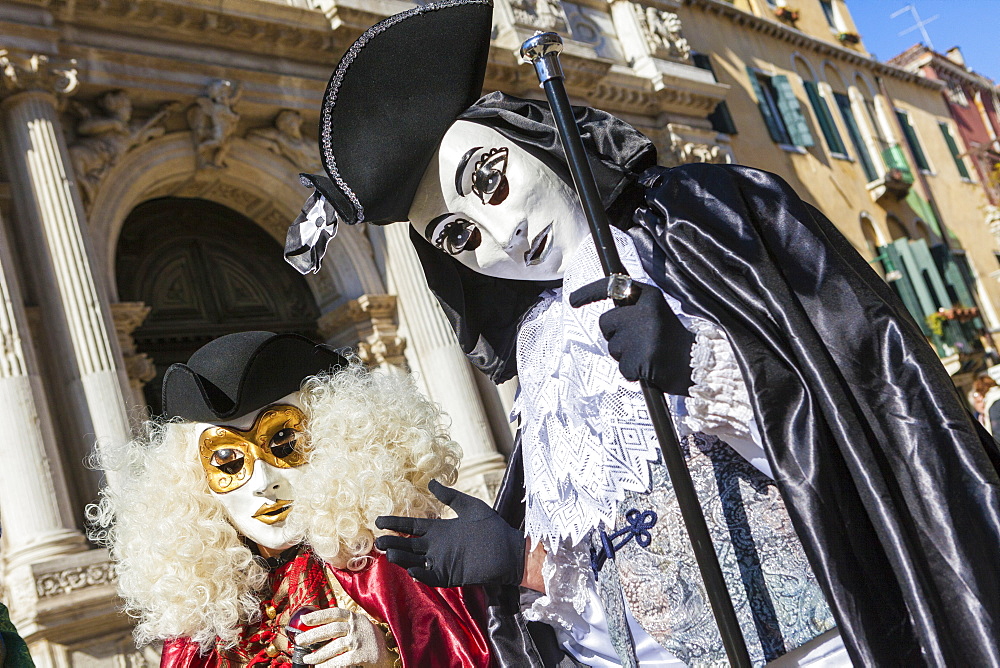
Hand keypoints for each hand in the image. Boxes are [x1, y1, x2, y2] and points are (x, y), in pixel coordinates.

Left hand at [295, 607, 390, 666]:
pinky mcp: (362, 655)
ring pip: (335, 646)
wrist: (391, 654)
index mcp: (356, 618)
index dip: (319, 615)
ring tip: (308, 659)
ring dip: (318, 654)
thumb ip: (344, 626)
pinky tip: (321, 667)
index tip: (304, 620)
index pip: (335, 613)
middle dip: (313, 635)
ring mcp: (360, 641)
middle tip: (299, 641)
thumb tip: (318, 631)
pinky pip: (341, 661)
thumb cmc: (370, 641)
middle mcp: (358, 627)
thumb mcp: (359, 627)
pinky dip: (329, 665)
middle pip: (332, 628)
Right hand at [374, 479, 524, 587]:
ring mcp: (442, 562)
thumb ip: (450, 496)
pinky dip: (421, 574)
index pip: (411, 527)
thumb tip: (431, 482)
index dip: (395, 524)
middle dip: (393, 543)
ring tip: (391, 553)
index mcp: (439, 529)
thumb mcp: (470, 507)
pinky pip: (431, 577)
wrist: (509, 550)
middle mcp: (437, 546)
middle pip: (408, 545)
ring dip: (402, 558)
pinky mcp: (450, 576)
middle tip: (379, 541)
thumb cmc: (492, 527)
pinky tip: (412, 569)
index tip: (378, 521)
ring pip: (415, 561)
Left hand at [569, 279, 693, 395]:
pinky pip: (622, 368)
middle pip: (604, 323)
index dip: (589, 293)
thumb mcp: (655, 312)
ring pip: (612, 348)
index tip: (572, 300)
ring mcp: (642, 336)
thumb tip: (607, 307)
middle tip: (637, 341)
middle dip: (613, 335)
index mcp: (649, 297)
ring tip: (648, 353)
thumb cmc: (671, 339)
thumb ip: (632, 308)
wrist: (696, 364)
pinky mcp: (641, 359)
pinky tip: (649, 367)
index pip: (612, 287)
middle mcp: (644, 312)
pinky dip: (632, 372)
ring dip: (625, 355)